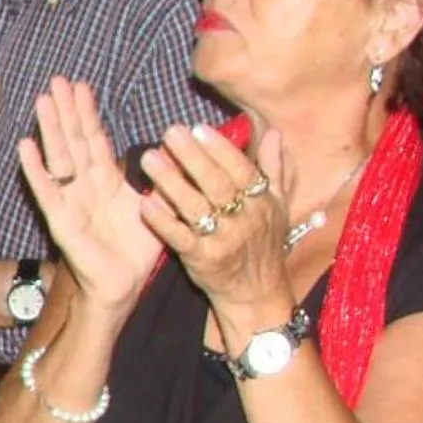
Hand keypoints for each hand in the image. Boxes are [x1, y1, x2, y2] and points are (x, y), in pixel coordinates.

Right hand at [15, 78, 162, 309]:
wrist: (124, 285)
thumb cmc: (138, 248)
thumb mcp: (156, 204)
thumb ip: (162, 177)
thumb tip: (174, 147)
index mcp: (106, 180)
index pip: (94, 139)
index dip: (87, 112)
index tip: (81, 85)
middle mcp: (84, 186)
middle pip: (73, 140)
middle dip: (66, 110)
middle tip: (57, 80)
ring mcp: (70, 201)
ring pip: (59, 158)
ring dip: (50, 129)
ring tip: (42, 101)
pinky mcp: (61, 221)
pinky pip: (47, 192)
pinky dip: (35, 170)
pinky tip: (25, 147)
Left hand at [136, 120, 295, 324]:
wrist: (257, 294)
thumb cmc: (263, 245)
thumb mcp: (278, 207)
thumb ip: (273, 169)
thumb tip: (273, 133)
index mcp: (262, 202)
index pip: (241, 169)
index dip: (219, 148)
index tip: (197, 128)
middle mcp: (245, 219)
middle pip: (216, 184)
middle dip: (192, 157)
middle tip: (169, 133)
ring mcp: (223, 241)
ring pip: (195, 207)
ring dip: (171, 182)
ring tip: (149, 158)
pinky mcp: (202, 261)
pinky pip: (180, 238)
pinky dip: (163, 221)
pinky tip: (145, 203)